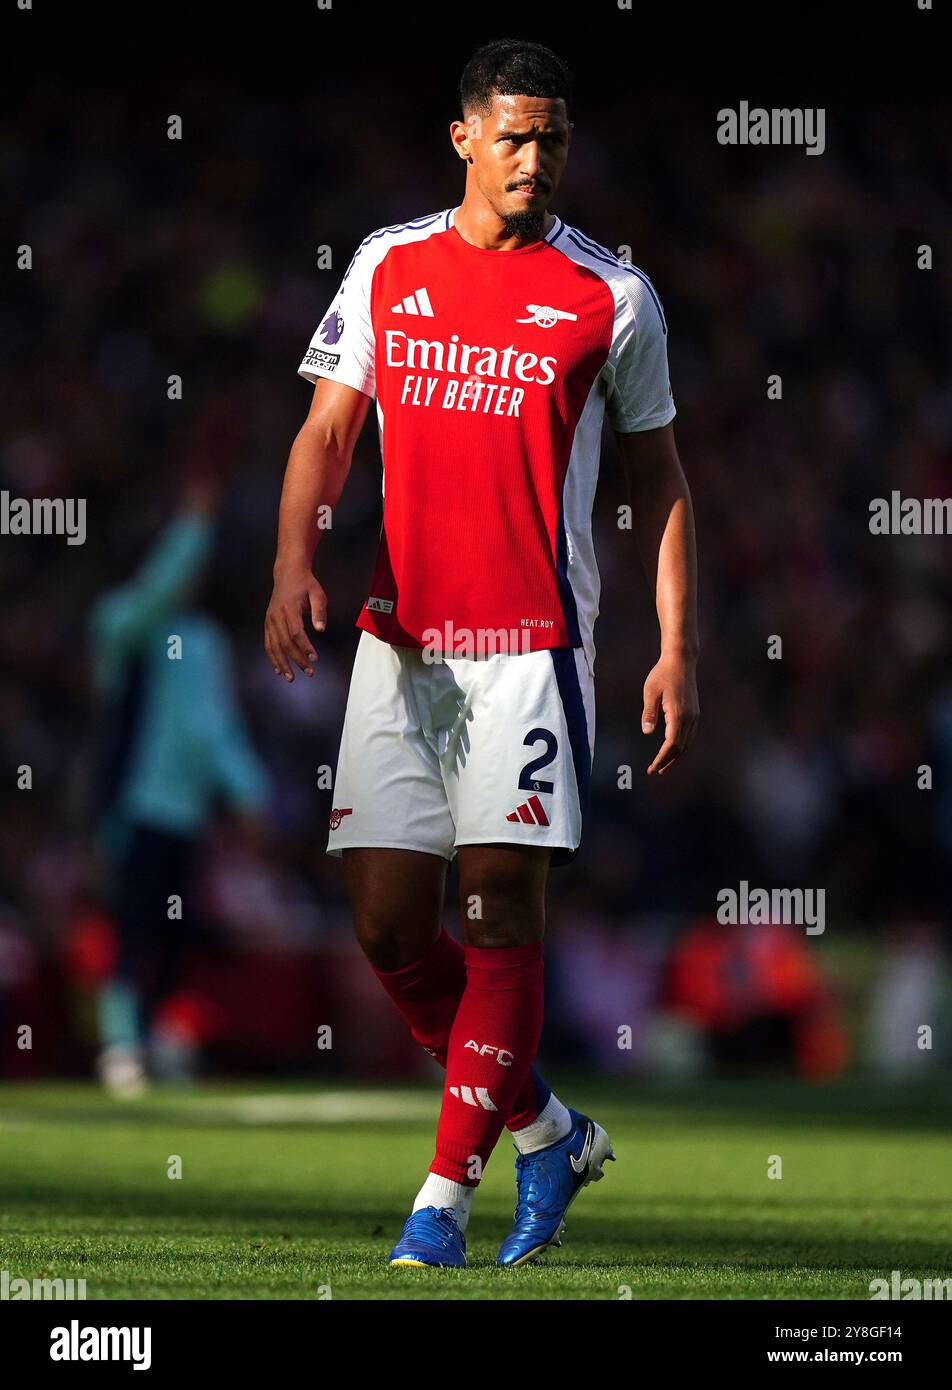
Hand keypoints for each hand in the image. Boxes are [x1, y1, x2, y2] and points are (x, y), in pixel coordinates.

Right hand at [264, 562, 326, 680]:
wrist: (288, 573)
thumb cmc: (305, 584)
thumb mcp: (317, 593)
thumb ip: (319, 611)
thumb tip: (320, 629)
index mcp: (289, 608)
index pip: (296, 632)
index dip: (305, 647)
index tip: (315, 658)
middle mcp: (276, 616)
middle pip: (285, 643)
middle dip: (296, 660)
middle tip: (309, 672)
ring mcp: (270, 620)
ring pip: (274, 646)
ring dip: (282, 663)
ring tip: (291, 678)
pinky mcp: (268, 623)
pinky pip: (268, 643)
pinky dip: (272, 657)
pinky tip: (278, 669)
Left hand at [642, 652, 698, 776]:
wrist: (681, 661)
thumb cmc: (662, 674)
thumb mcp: (650, 691)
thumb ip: (649, 712)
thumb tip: (647, 732)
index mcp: (678, 714)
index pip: (671, 744)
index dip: (662, 758)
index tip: (652, 768)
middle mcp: (690, 717)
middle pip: (680, 748)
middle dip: (668, 762)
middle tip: (655, 771)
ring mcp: (694, 715)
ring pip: (687, 743)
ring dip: (676, 756)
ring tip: (664, 766)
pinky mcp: (695, 712)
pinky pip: (689, 736)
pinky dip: (681, 747)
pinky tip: (673, 750)